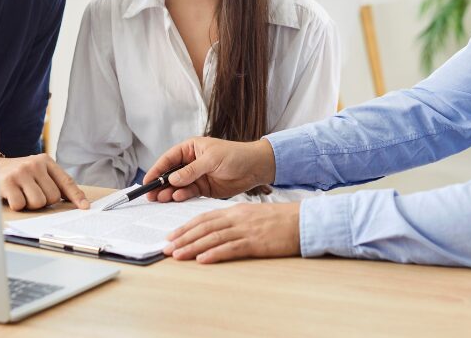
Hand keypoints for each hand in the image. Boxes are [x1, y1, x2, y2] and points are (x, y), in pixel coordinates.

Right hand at [0, 153, 88, 210]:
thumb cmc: (17, 175)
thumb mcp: (37, 172)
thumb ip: (53, 182)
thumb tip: (77, 202)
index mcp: (46, 161)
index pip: (66, 181)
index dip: (76, 196)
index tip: (85, 207)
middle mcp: (35, 164)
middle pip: (52, 197)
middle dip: (43, 201)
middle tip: (30, 193)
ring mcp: (21, 172)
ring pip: (38, 202)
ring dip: (29, 204)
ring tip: (21, 194)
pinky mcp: (8, 182)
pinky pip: (20, 205)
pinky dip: (17, 205)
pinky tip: (11, 195)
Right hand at [143, 137, 275, 202]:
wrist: (255, 168)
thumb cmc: (236, 155)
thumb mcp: (212, 159)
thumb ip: (192, 170)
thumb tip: (173, 178)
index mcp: (191, 149)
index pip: (169, 159)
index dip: (157, 169)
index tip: (147, 180)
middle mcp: (191, 163)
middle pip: (170, 174)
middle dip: (160, 184)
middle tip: (150, 194)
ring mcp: (196, 177)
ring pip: (177, 186)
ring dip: (169, 192)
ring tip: (161, 198)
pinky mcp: (204, 189)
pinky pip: (188, 193)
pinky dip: (181, 196)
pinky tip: (176, 198)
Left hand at [165, 203, 300, 263]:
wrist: (302, 221)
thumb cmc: (280, 220)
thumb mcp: (253, 216)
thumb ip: (235, 221)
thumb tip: (217, 231)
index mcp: (236, 211)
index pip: (205, 218)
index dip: (186, 227)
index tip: (172, 235)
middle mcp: (237, 218)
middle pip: (204, 227)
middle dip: (183, 237)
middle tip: (167, 247)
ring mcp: (246, 230)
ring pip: (213, 237)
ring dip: (193, 246)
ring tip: (178, 255)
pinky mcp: (255, 243)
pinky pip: (231, 248)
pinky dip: (214, 254)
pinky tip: (202, 260)